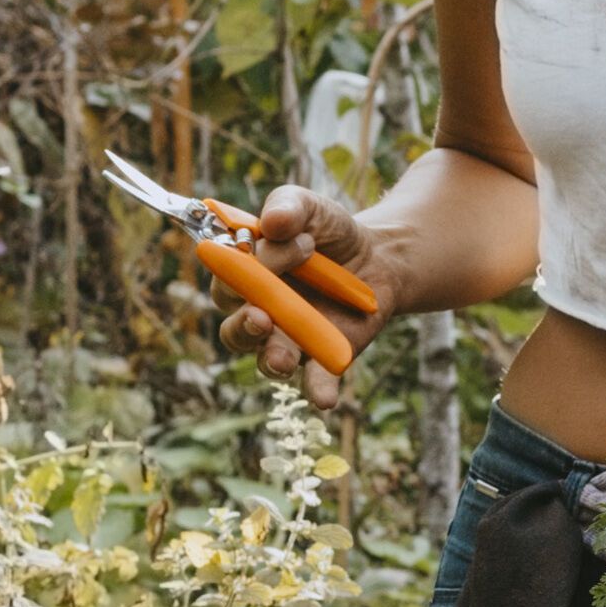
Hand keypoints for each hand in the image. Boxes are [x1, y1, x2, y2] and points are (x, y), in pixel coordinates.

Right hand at [224, 182, 387, 383]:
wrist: (378, 258)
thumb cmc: (329, 232)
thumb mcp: (311, 208)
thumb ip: (288, 207)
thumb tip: (272, 223)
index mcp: (244, 276)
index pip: (227, 279)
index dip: (239, 269)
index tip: (276, 245)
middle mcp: (258, 313)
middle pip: (234, 329)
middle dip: (244, 325)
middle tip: (262, 316)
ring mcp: (288, 340)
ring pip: (265, 359)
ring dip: (270, 359)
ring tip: (282, 358)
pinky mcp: (321, 359)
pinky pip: (314, 381)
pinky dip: (317, 391)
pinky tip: (324, 399)